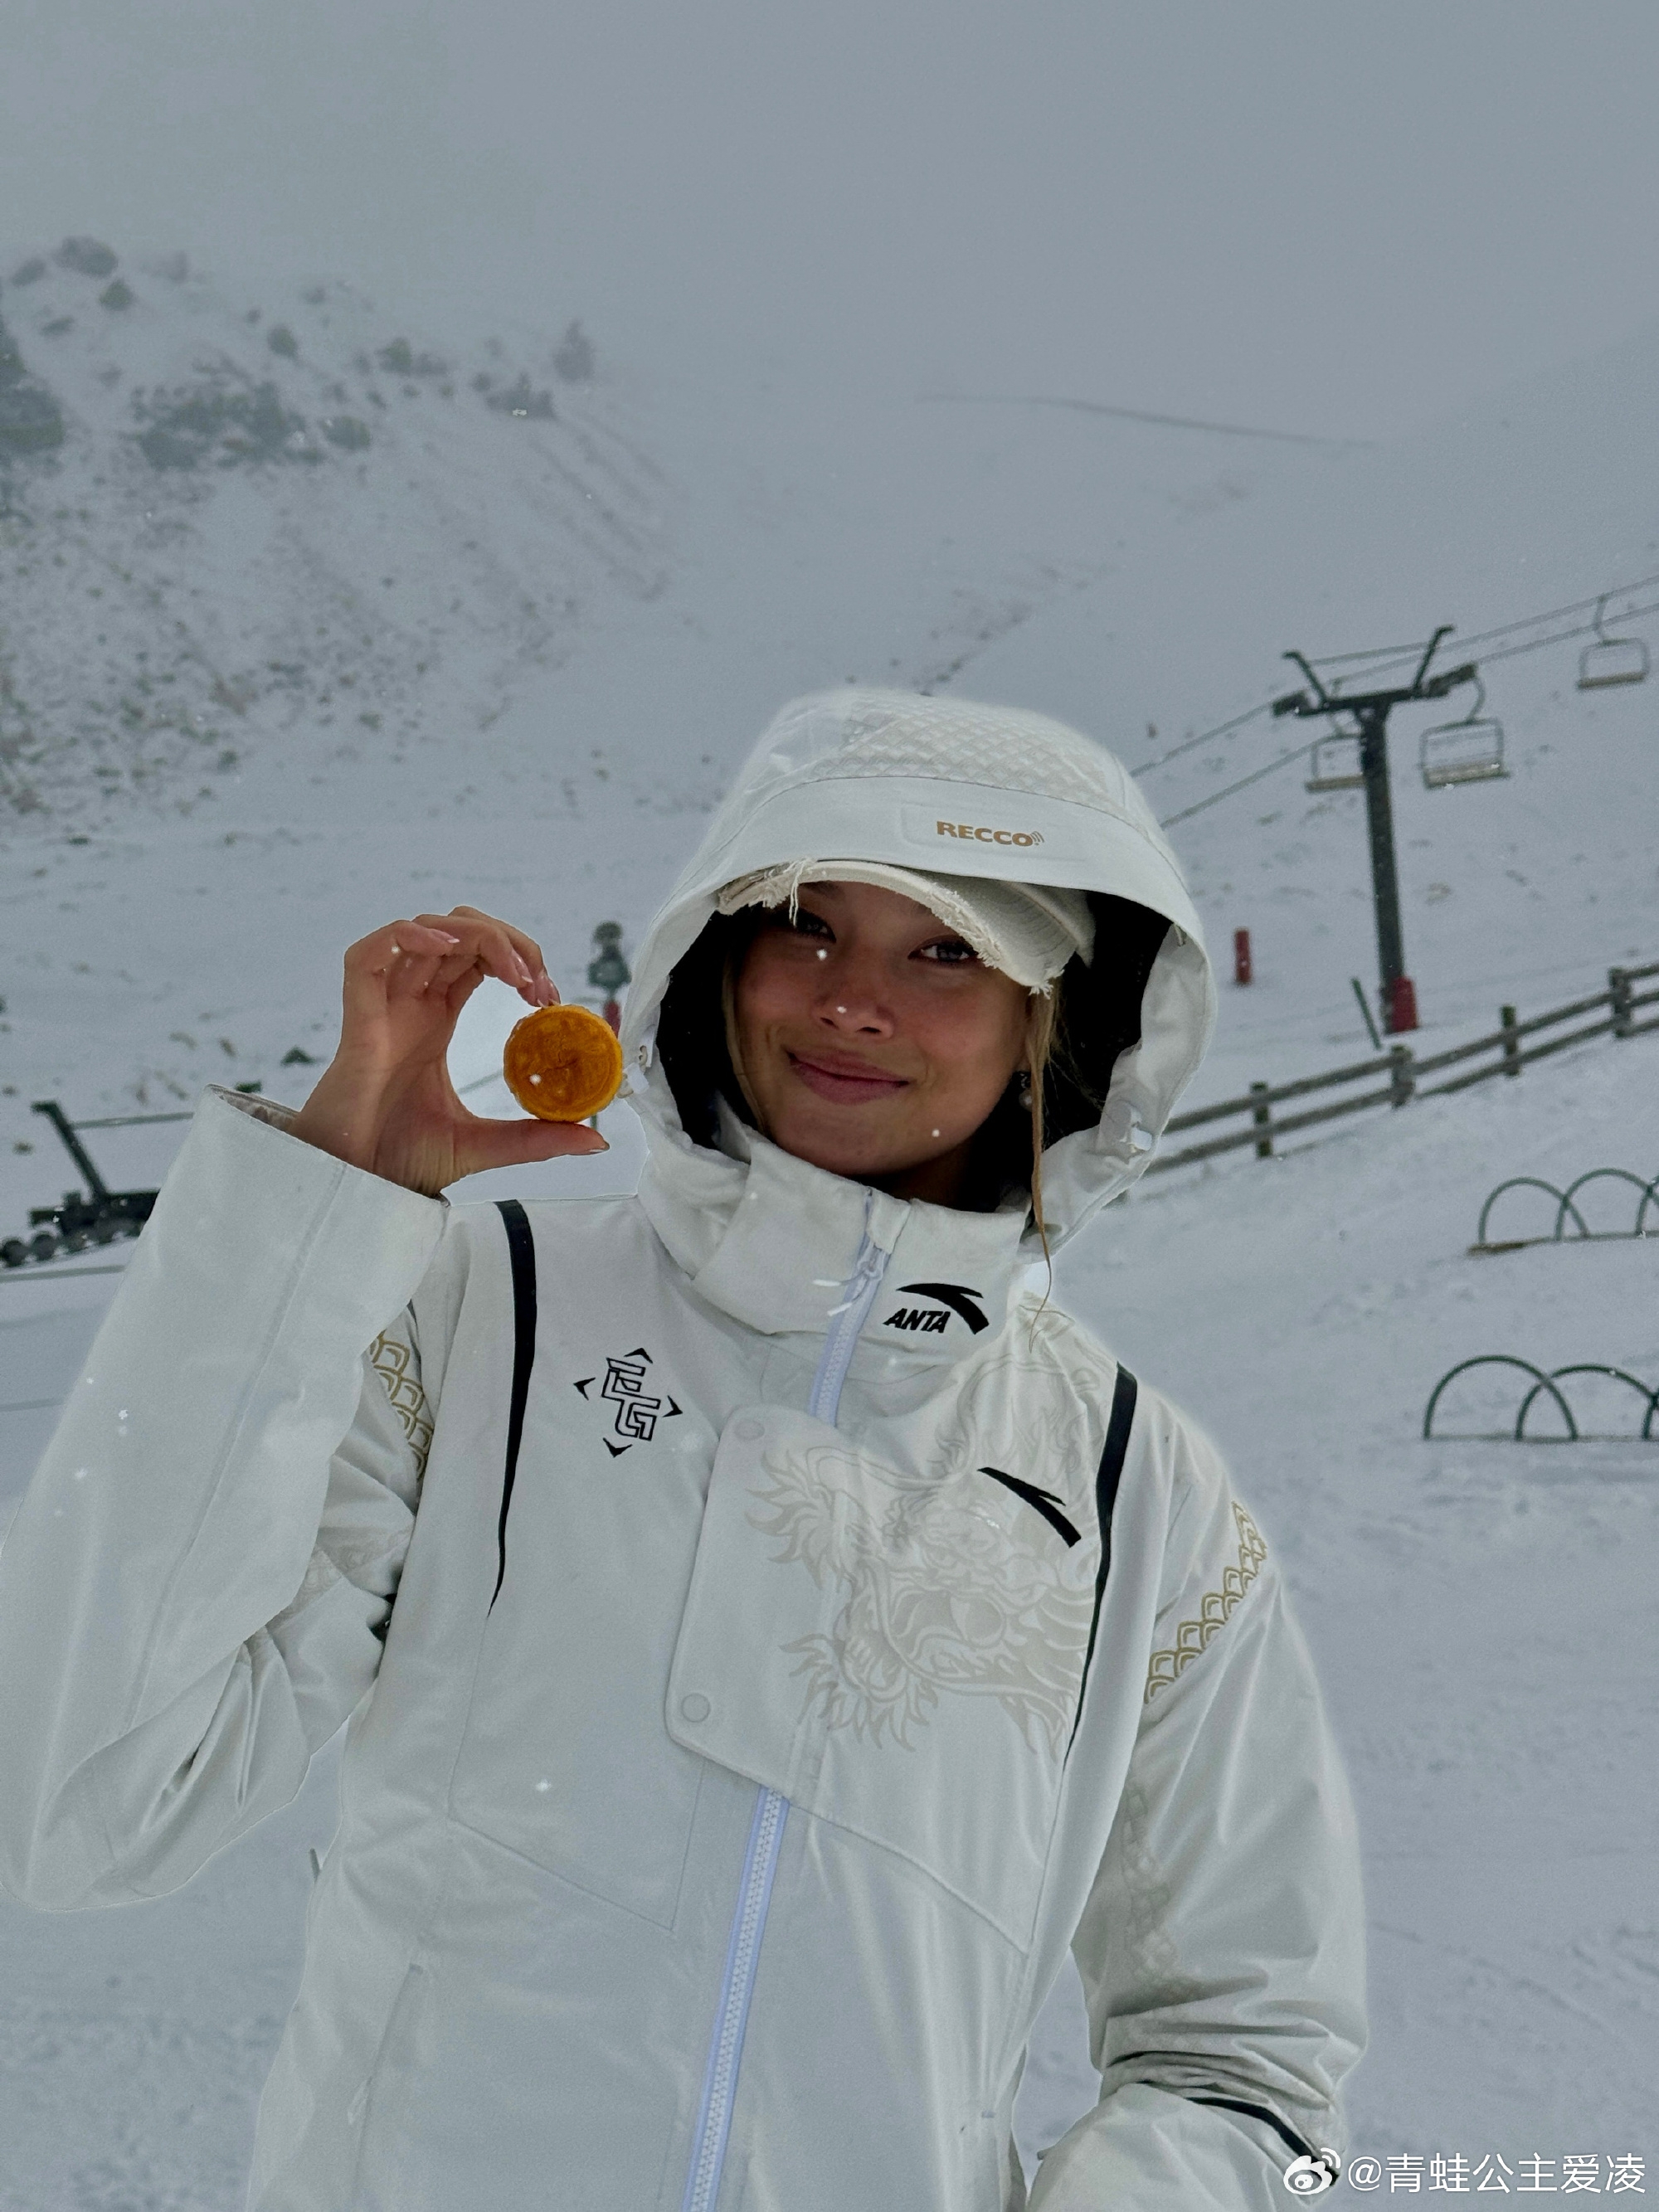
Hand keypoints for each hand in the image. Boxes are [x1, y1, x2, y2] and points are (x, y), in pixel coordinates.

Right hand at [287, 908, 608, 1193]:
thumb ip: (539, 1138)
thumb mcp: (488, 1145)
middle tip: (540, 986)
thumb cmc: (403, 1160)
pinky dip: (408, 934)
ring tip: (515, 974)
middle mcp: (409, 1003)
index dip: (519, 961)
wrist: (359, 1184)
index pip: (479, 960)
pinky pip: (368, 953)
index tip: (550, 997)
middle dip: (509, 943)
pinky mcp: (357, 1015)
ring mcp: (383, 1005)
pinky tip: (448, 946)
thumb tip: (596, 1138)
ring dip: (478, 936)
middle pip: (459, 935)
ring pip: (426, 931)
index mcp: (435, 1021)